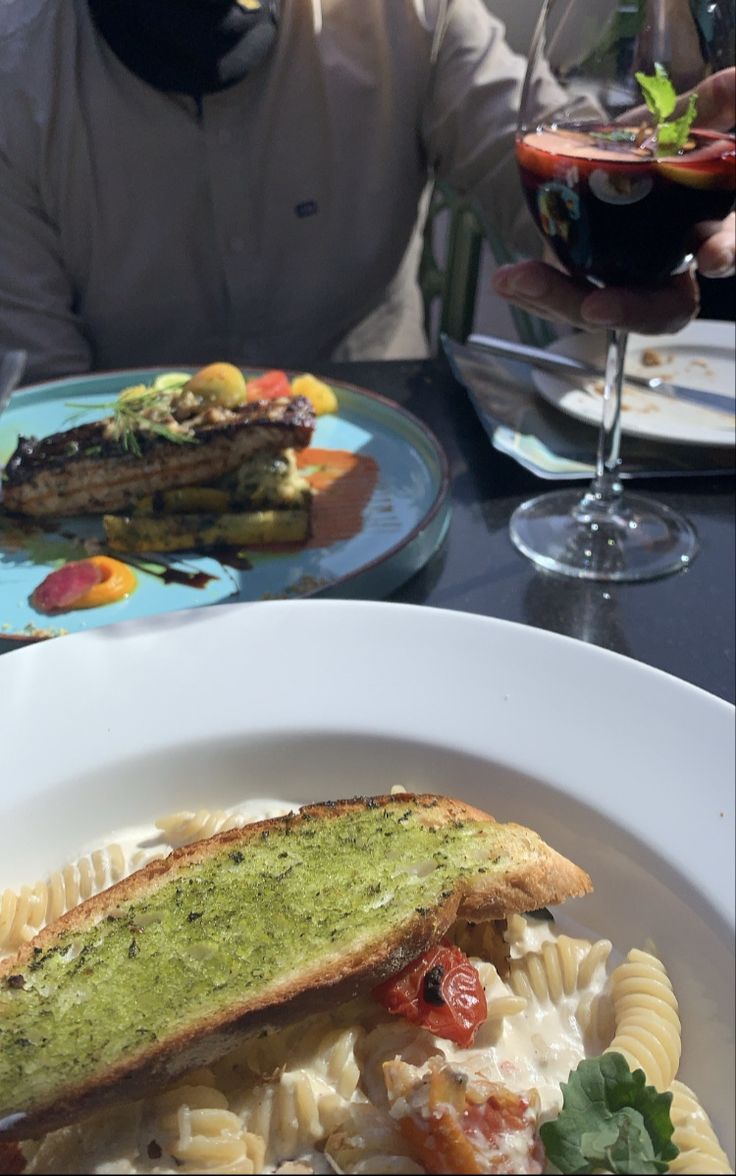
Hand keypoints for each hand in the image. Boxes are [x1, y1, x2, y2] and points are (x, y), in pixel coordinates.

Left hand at [493, 67, 734, 334]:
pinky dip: (534, 294)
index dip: (726, 251)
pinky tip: (506, 280)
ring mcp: (624, 287)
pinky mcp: (584, 289)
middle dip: (630, 310)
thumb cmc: (646, 147)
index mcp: (702, 230)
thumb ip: (706, 106)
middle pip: (662, 310)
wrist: (594, 159)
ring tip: (517, 281)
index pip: (723, 247)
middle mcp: (668, 271)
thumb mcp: (672, 123)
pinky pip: (563, 303)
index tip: (712, 258)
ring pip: (604, 312)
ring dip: (560, 302)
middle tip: (596, 306)